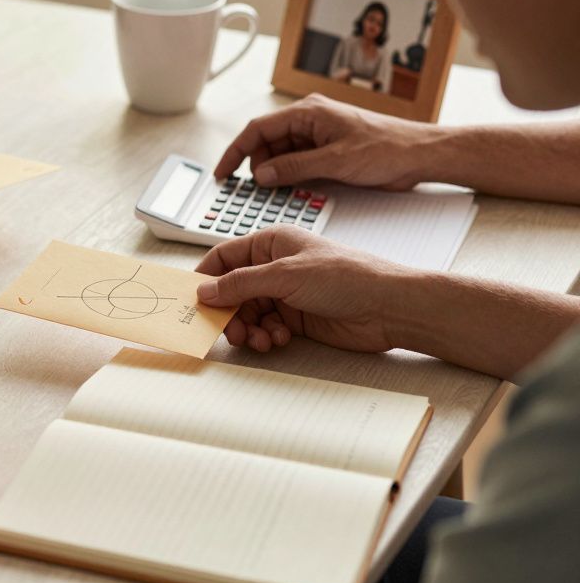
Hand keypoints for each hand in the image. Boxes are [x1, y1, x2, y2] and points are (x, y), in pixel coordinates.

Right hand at [195, 226, 417, 354]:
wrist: (390, 307)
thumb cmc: (348, 276)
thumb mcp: (286, 274)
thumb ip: (241, 283)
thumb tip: (204, 291)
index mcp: (270, 243)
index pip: (223, 257)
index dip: (206, 279)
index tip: (194, 301)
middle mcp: (274, 267)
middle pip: (231, 291)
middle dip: (229, 313)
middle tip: (231, 331)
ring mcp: (284, 293)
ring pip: (247, 314)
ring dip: (248, 329)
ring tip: (262, 339)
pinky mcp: (295, 318)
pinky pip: (265, 328)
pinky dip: (267, 336)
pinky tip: (280, 338)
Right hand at [214, 94, 442, 189]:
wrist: (420, 155)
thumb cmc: (387, 149)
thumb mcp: (335, 161)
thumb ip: (294, 167)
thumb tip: (263, 175)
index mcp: (308, 112)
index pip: (258, 129)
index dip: (236, 151)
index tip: (222, 173)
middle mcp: (310, 119)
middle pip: (267, 142)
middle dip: (259, 165)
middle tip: (259, 189)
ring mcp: (318, 134)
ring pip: (280, 153)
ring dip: (276, 172)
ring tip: (279, 190)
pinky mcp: (327, 149)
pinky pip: (297, 161)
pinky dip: (291, 175)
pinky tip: (294, 187)